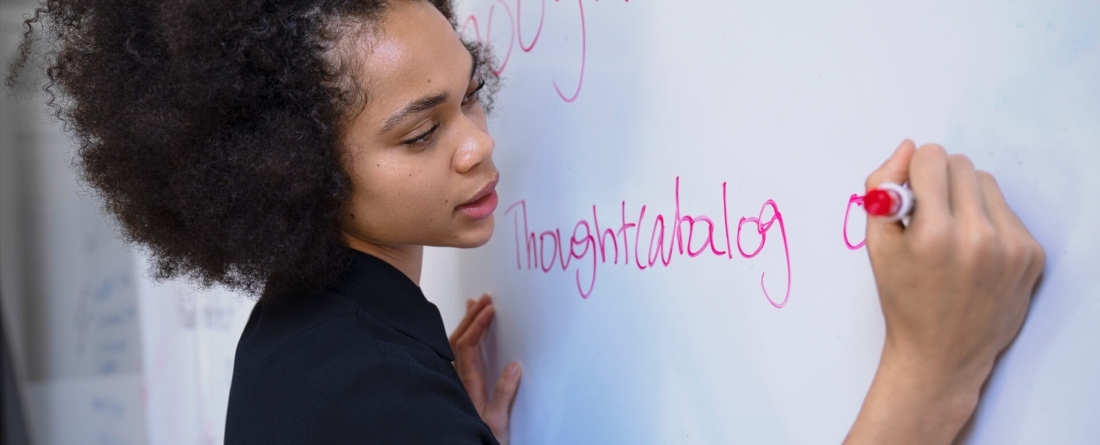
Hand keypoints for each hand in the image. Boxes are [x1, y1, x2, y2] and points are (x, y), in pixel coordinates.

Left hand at [449, 294, 521, 444]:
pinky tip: (467, 333)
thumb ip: (504, 394)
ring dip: (464, 325)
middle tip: (483, 299)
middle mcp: (458, 381)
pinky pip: (456, 355)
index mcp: (466, 386)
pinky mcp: (460, 387)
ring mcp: (457, 383)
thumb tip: (514, 367)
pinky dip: (463, 338)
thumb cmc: (479, 438)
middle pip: (457, 341)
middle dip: (471, 318)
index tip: (488, 310)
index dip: (476, 326)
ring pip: (454, 346)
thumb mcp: (497, 421)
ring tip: (473, 306)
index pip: (466, 346)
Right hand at [845, 140, 1044, 443]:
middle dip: (939, 180)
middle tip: (928, 213)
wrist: (942, 354)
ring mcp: (1010, 247)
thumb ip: (881, 188)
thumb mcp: (876, 245)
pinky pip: (1006, 210)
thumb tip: (907, 148)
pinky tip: (973, 250)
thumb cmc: (904, 300)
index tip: (908, 191)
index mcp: (932, 234)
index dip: (913, 171)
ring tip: (950, 232)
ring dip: (965, 196)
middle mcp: (976, 237)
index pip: (930, 158)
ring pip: (986, 182)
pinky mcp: (1031, 255)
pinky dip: (987, 220)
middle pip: (960, 164)